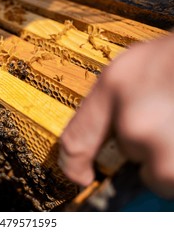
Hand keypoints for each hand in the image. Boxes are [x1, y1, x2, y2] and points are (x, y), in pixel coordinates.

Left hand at [59, 34, 173, 198]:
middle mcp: (137, 121)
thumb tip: (114, 135)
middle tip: (172, 117)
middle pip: (131, 155)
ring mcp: (169, 150)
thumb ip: (117, 102)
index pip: (75, 143)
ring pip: (163, 172)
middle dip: (150, 142)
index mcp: (116, 87)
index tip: (82, 175)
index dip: (75, 165)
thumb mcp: (140, 65)